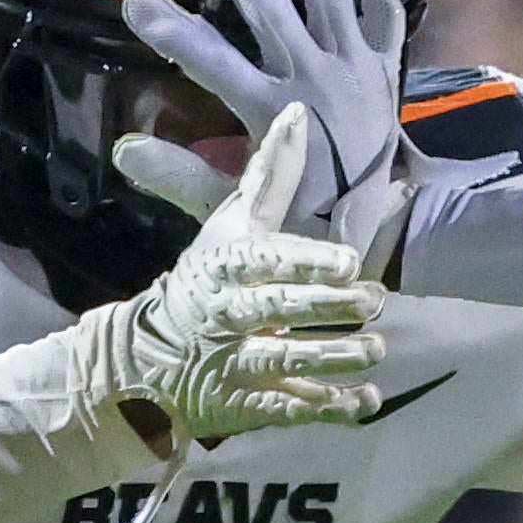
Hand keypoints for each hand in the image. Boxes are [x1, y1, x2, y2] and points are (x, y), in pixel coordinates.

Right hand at [63, 105, 386, 449]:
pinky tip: (365, 400)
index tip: (347, 261)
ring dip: (336, 357)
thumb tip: (298, 112)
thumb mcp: (230, 226)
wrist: (146, 357)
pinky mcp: (245, 405)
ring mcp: (234, 363)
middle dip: (329, 307)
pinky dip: (330, 408)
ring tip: (376, 349)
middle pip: (280, 309)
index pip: (266, 260)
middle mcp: (227, 314)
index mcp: (224, 265)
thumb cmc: (205, 279)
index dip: (307, 263)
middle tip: (374, 301)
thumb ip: (269, 176)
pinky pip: (291, 409)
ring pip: (288, 361)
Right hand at [114, 0, 413, 259]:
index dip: (172, 31)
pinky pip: (384, 13)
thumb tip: (124, 149)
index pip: (212, 63)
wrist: (377, 232)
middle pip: (271, 10)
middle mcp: (315, 80)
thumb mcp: (234, 207)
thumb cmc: (297, 218)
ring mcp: (355, 68)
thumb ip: (180, 177)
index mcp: (275, 112)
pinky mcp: (384, 68)